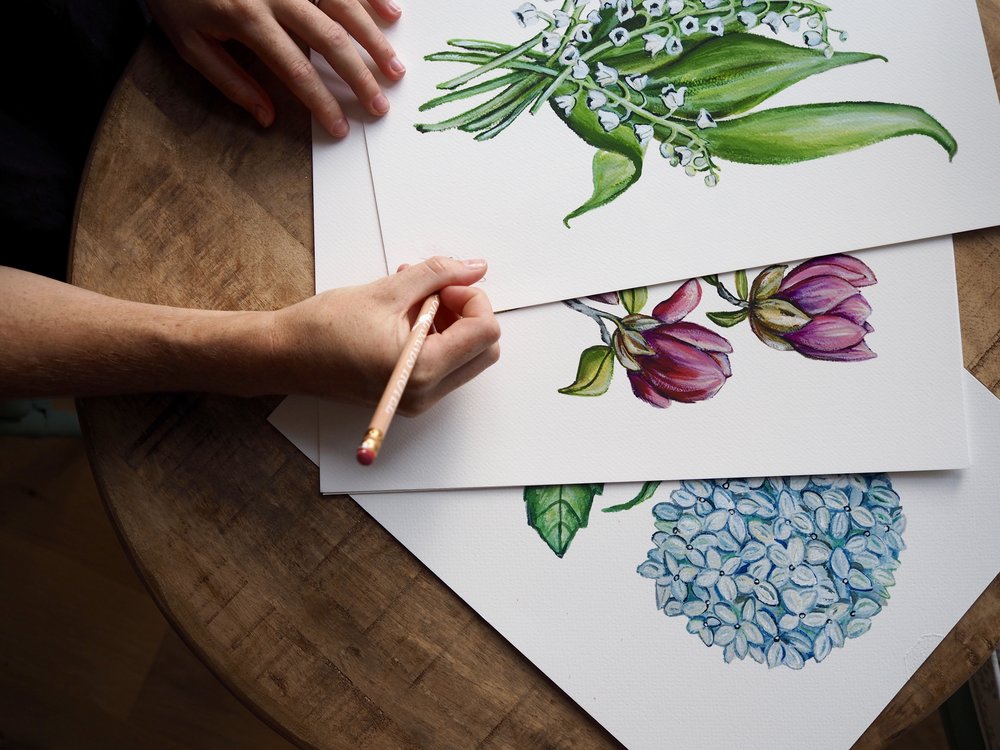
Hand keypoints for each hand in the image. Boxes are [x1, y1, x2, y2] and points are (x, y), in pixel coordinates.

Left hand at [146, 0, 404, 137]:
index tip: (340, 127)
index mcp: (248, 19)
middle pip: (330, 41)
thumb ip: (229, 80)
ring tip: (395, 69)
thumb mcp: (188, 41)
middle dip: (359, 78)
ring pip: (344, 6)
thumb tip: (266, 117)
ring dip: (375, 40)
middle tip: (379, 106)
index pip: (296, 71)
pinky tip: (392, 14)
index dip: (322, 103)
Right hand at [269, 257, 500, 413]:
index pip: (485, 333)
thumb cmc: (323, 328)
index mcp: (422, 370)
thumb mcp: (387, 291)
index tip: (444, 285)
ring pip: (465, 356)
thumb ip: (437, 275)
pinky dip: (435, 337)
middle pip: (482, 350)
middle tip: (434, 292)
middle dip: (466, 313)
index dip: (472, 300)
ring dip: (450, 322)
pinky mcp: (407, 397)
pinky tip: (405, 316)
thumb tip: (473, 268)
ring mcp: (417, 399)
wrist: (284, 356)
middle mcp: (425, 393)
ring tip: (411, 298)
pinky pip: (442, 365)